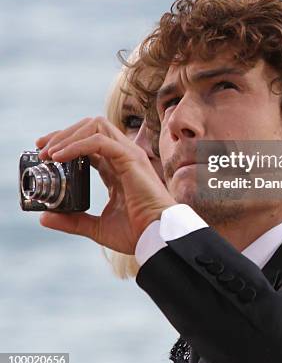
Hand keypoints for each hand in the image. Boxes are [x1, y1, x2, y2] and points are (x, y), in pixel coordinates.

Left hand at [35, 117, 175, 254]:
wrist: (158, 237)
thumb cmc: (137, 232)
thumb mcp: (97, 227)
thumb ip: (73, 220)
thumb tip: (45, 217)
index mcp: (117, 167)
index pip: (89, 141)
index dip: (66, 141)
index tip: (43, 152)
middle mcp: (123, 155)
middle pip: (91, 126)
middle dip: (64, 133)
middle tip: (41, 148)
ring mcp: (128, 154)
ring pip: (96, 125)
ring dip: (69, 135)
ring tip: (49, 153)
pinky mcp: (130, 158)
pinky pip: (99, 141)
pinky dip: (77, 145)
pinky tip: (60, 157)